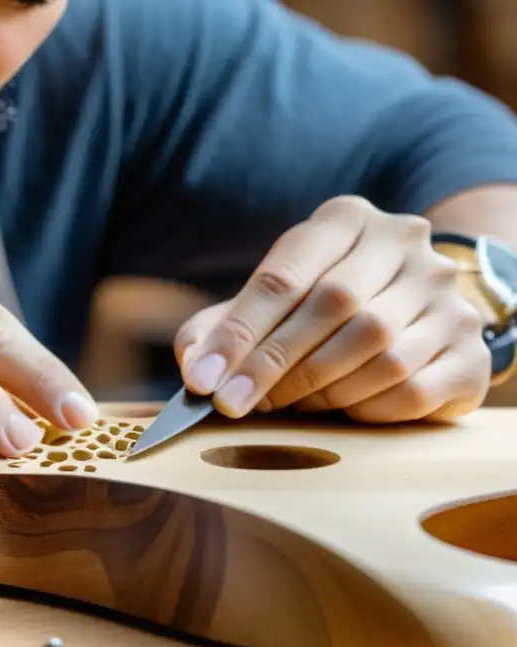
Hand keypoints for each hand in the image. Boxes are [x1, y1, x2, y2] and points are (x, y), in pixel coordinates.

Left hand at [173, 196, 490, 422]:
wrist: (420, 304)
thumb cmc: (324, 303)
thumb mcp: (272, 298)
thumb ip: (224, 324)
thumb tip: (192, 364)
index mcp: (345, 220)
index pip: (283, 276)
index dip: (238, 334)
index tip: (203, 381)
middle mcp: (404, 244)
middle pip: (331, 307)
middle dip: (271, 364)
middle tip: (232, 403)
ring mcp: (446, 293)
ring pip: (377, 350)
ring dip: (319, 389)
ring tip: (284, 404)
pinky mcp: (470, 348)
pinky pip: (412, 389)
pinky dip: (366, 409)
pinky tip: (340, 409)